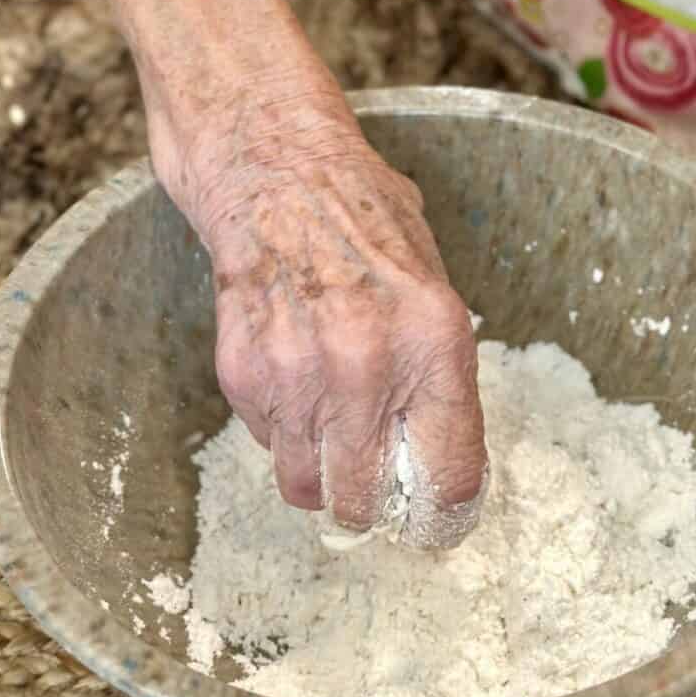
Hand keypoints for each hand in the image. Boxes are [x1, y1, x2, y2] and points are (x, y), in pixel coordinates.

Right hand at [170, 84, 487, 549]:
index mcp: (435, 342)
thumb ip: (438, 374)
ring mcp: (299, 376)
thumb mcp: (434, 287)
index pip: (450, 473)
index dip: (447, 512)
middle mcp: (368, 368)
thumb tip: (442, 453)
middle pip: (369, 501)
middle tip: (379, 488)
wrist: (275, 176)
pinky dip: (285, 434)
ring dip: (324, 476)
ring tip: (332, 433)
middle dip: (377, 506)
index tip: (440, 521)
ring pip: (309, 488)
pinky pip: (269, 446)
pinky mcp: (245, 376)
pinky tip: (296, 383)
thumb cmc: (365, 223)